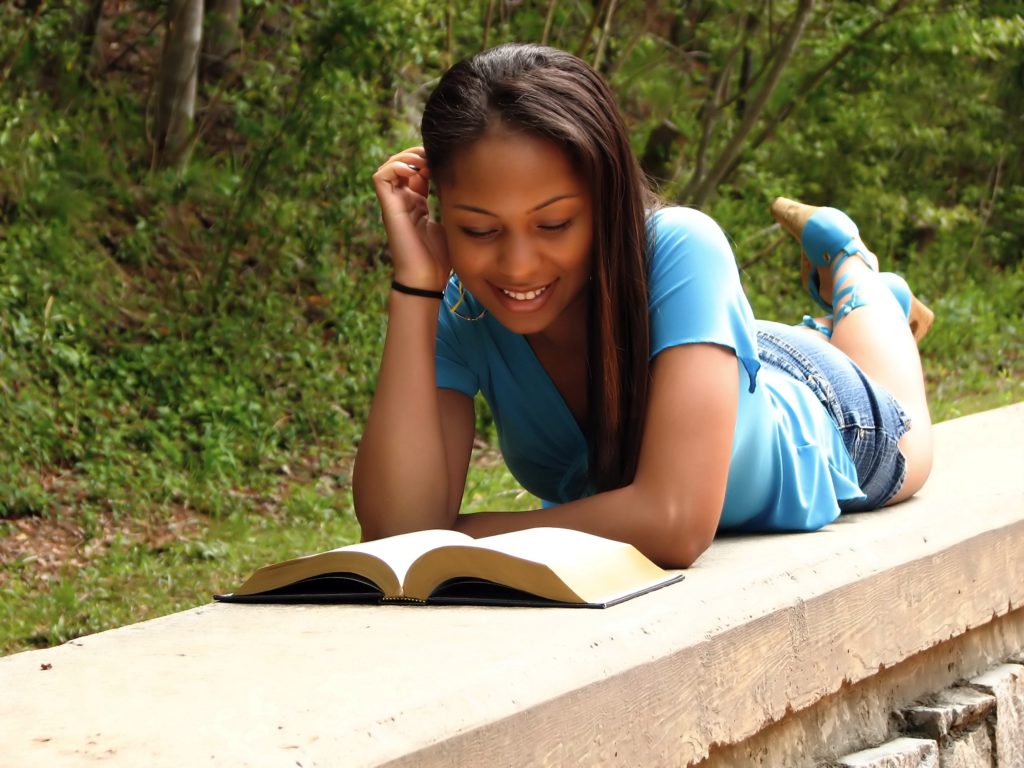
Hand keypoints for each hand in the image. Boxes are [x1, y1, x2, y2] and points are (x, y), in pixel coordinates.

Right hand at [373, 147, 449, 291]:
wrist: (426, 279)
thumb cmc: (440, 259)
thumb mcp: (451, 225)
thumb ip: (451, 206)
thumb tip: (464, 189)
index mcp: (418, 205)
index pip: (418, 172)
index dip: (430, 161)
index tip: (448, 164)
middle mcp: (404, 202)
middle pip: (403, 164)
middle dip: (419, 155)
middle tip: (437, 159)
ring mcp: (395, 204)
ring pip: (390, 166)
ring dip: (407, 157)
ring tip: (425, 163)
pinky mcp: (388, 208)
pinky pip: (381, 177)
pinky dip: (396, 167)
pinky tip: (416, 172)